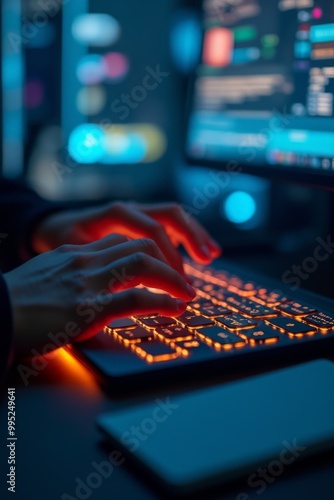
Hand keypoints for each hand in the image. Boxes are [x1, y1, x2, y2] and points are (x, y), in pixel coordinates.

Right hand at [3, 235, 195, 357]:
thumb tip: (93, 282)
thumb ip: (72, 271)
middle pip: (141, 242)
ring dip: (173, 277)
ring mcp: (87, 282)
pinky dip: (162, 302)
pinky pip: (135, 298)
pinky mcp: (87, 309)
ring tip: (187, 293)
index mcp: (77, 252)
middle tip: (183, 278)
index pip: (125, 238)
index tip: (165, 263)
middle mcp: (86, 261)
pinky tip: (174, 309)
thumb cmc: (14, 301)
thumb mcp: (46, 275)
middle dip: (171, 258)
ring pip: (143, 264)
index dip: (153, 250)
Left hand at [32, 202, 221, 276]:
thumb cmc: (63, 243)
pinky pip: (169, 222)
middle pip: (169, 215)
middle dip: (191, 238)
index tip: (180, 285)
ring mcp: (136, 211)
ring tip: (211, 254)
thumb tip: (131, 287)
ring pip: (173, 215)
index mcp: (114, 215)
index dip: (170, 259)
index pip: (152, 232)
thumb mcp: (76, 254)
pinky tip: (199, 250)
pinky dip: (186, 234)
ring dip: (195, 233)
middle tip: (206, 261)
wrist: (52, 227)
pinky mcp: (140, 218)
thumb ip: (101, 264)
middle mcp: (129, 208)